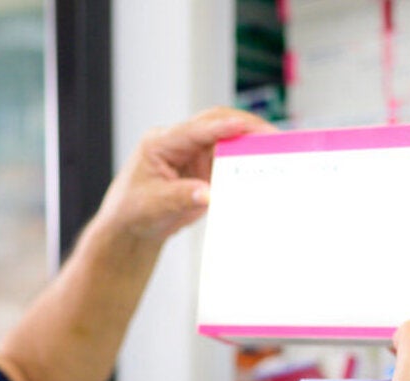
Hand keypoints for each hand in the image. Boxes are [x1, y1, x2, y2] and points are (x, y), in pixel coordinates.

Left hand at [91, 107, 275, 243]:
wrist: (132, 226)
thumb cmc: (133, 211)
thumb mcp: (153, 206)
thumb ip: (181, 197)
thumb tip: (209, 194)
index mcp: (160, 143)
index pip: (195, 130)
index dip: (221, 128)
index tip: (245, 127)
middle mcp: (179, 142)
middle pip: (216, 123)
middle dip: (245, 127)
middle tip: (274, 137)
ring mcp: (194, 152)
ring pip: (228, 138)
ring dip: (251, 143)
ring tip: (277, 150)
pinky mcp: (205, 167)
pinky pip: (230, 158)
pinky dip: (247, 161)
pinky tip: (265, 167)